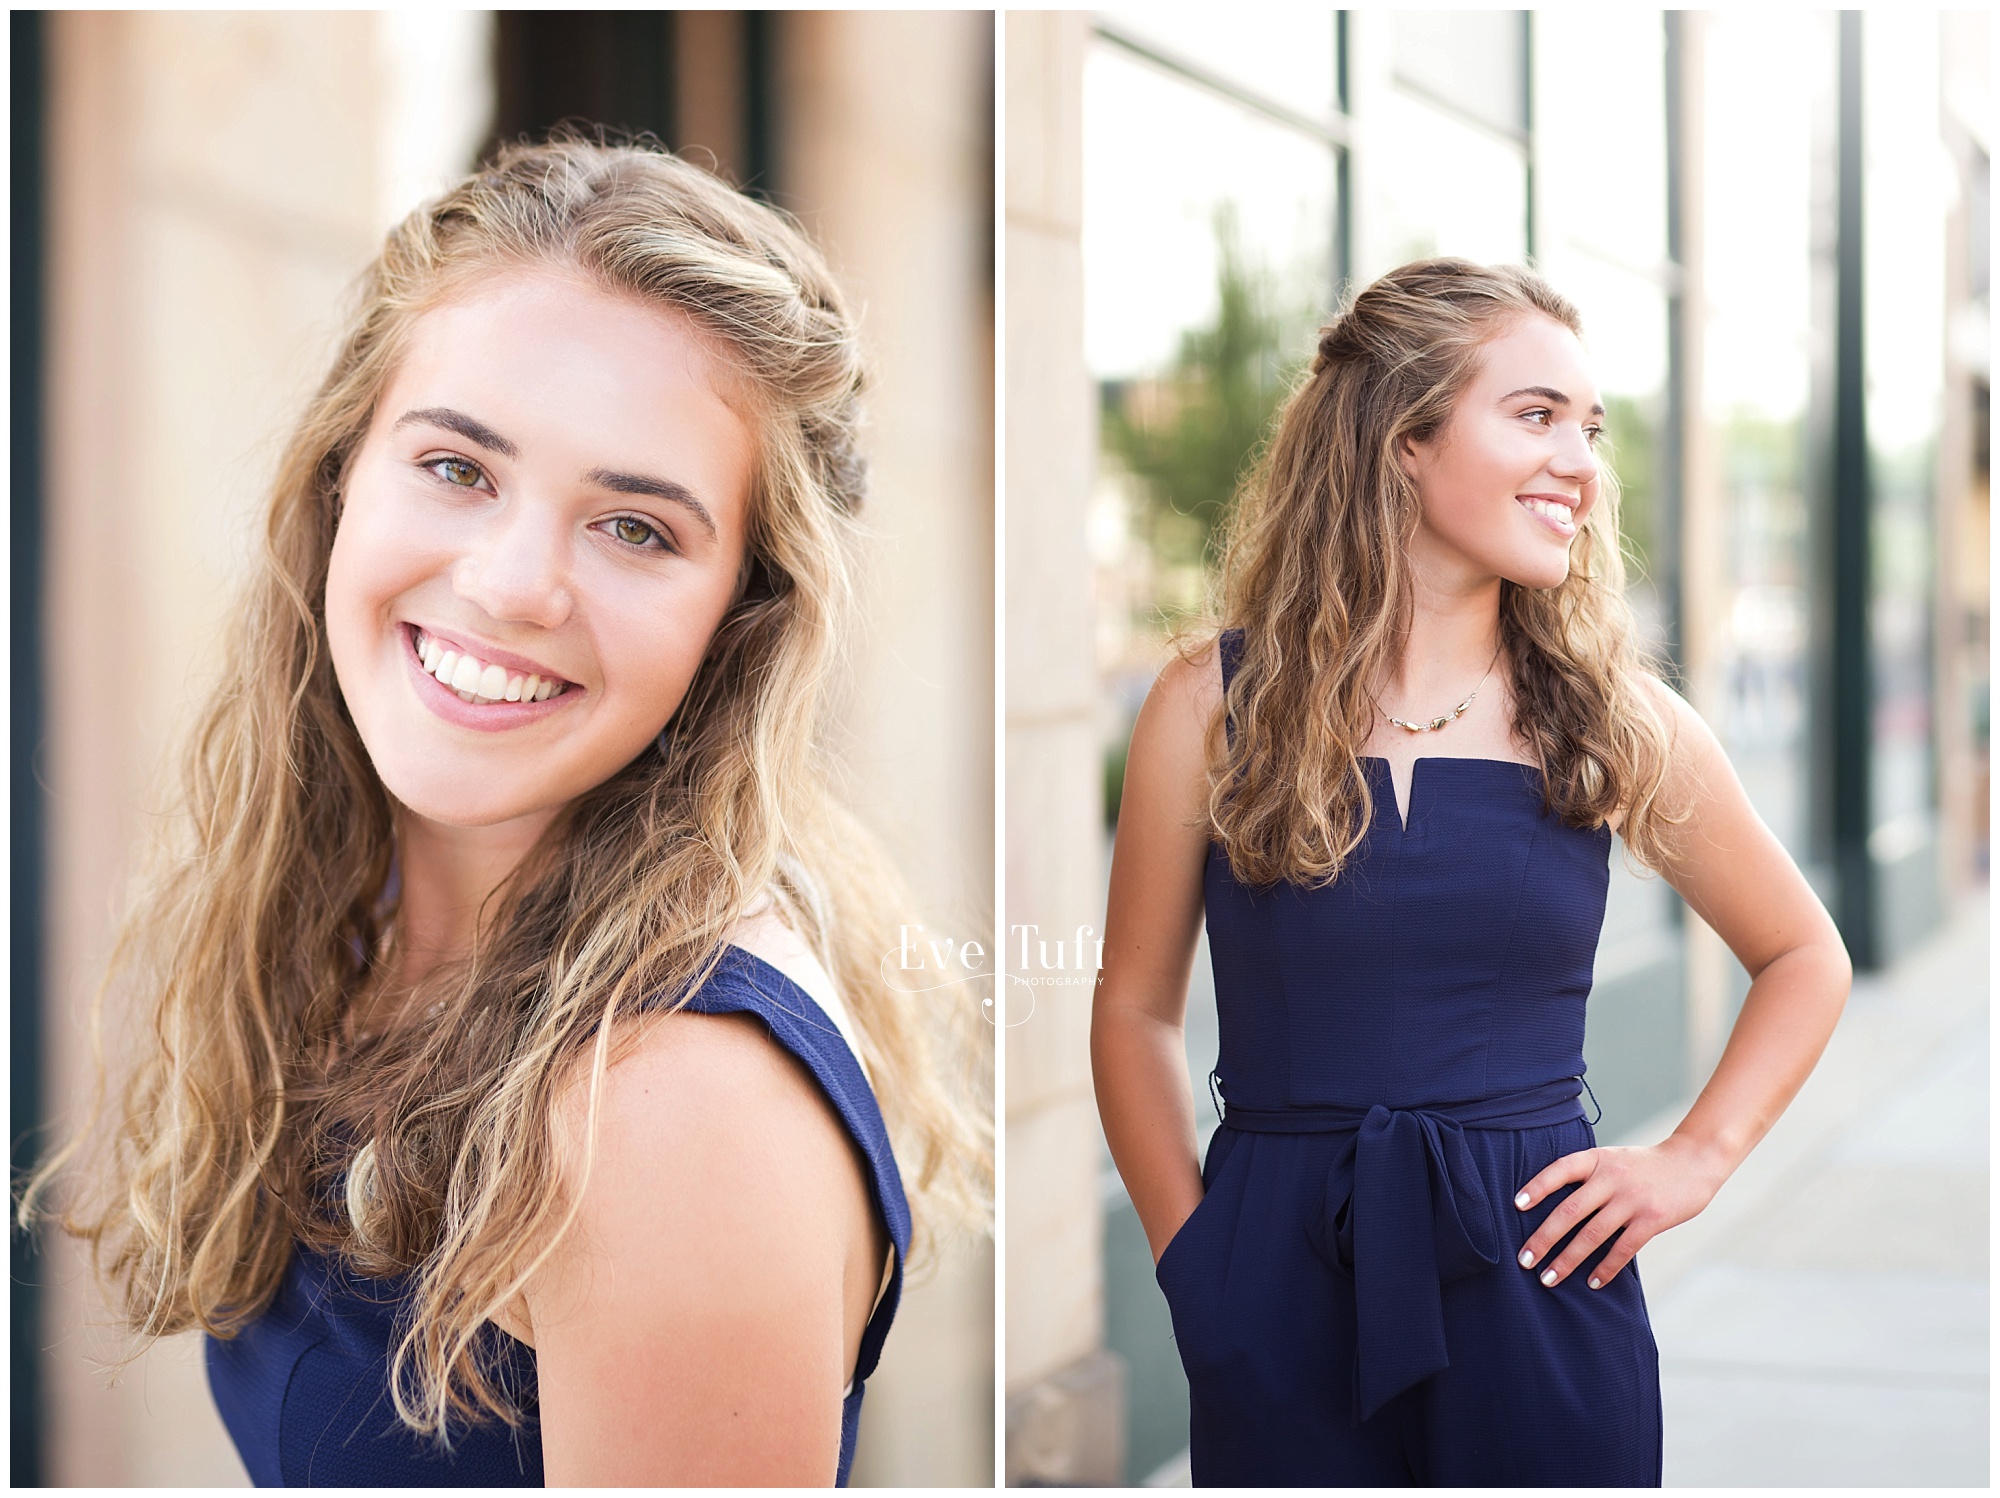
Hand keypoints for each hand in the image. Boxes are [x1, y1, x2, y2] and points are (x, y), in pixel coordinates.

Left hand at [1512, 1136, 1728, 1289]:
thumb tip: (1553, 1209)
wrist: (1694, 1161)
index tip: (1516, 1205)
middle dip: (1543, 1238)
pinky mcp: (1652, 1219)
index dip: (1537, 1187)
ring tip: (1549, 1278)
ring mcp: (1632, 1199)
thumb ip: (1588, 1177)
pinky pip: (1623, 1249)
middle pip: (1569, 1211)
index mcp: (1597, 1160)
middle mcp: (1611, 1178)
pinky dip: (1606, 1268)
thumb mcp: (1613, 1159)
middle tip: (1524, 1260)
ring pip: (1592, 1235)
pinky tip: (1592, 1282)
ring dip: (1567, 1260)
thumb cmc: (1645, 1166)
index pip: (1559, 1170)